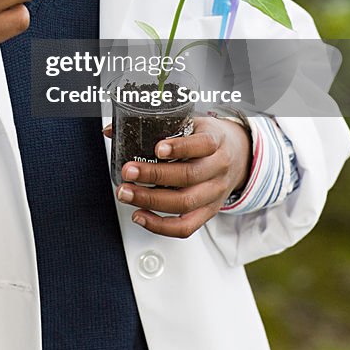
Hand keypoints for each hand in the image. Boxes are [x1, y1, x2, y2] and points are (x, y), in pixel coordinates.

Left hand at [103, 115, 251, 238]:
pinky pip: (186, 227)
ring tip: (126, 193)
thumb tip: (110, 131)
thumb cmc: (207, 137)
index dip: (180, 147)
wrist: (239, 155)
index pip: (203, 144)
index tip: (157, 148)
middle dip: (154, 175)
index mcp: (215, 141)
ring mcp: (215, 192)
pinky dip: (160, 226)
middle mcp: (218, 168)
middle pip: (189, 176)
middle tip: (128, 171)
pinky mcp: (209, 212)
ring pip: (185, 203)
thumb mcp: (191, 122)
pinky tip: (140, 215)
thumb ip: (157, 125)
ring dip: (151, 201)